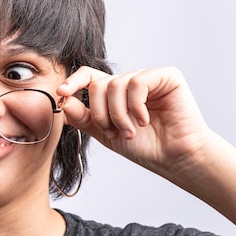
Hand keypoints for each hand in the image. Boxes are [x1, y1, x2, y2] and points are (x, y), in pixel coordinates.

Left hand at [57, 66, 212, 179]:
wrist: (174, 158)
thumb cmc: (144, 146)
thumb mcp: (105, 133)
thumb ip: (83, 117)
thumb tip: (63, 100)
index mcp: (114, 93)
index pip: (88, 76)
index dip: (74, 82)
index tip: (61, 93)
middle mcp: (129, 82)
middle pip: (99, 84)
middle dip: (102, 113)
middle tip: (115, 132)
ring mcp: (148, 78)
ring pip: (115, 84)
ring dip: (119, 114)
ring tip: (131, 130)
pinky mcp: (166, 77)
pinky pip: (137, 82)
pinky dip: (136, 105)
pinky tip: (145, 119)